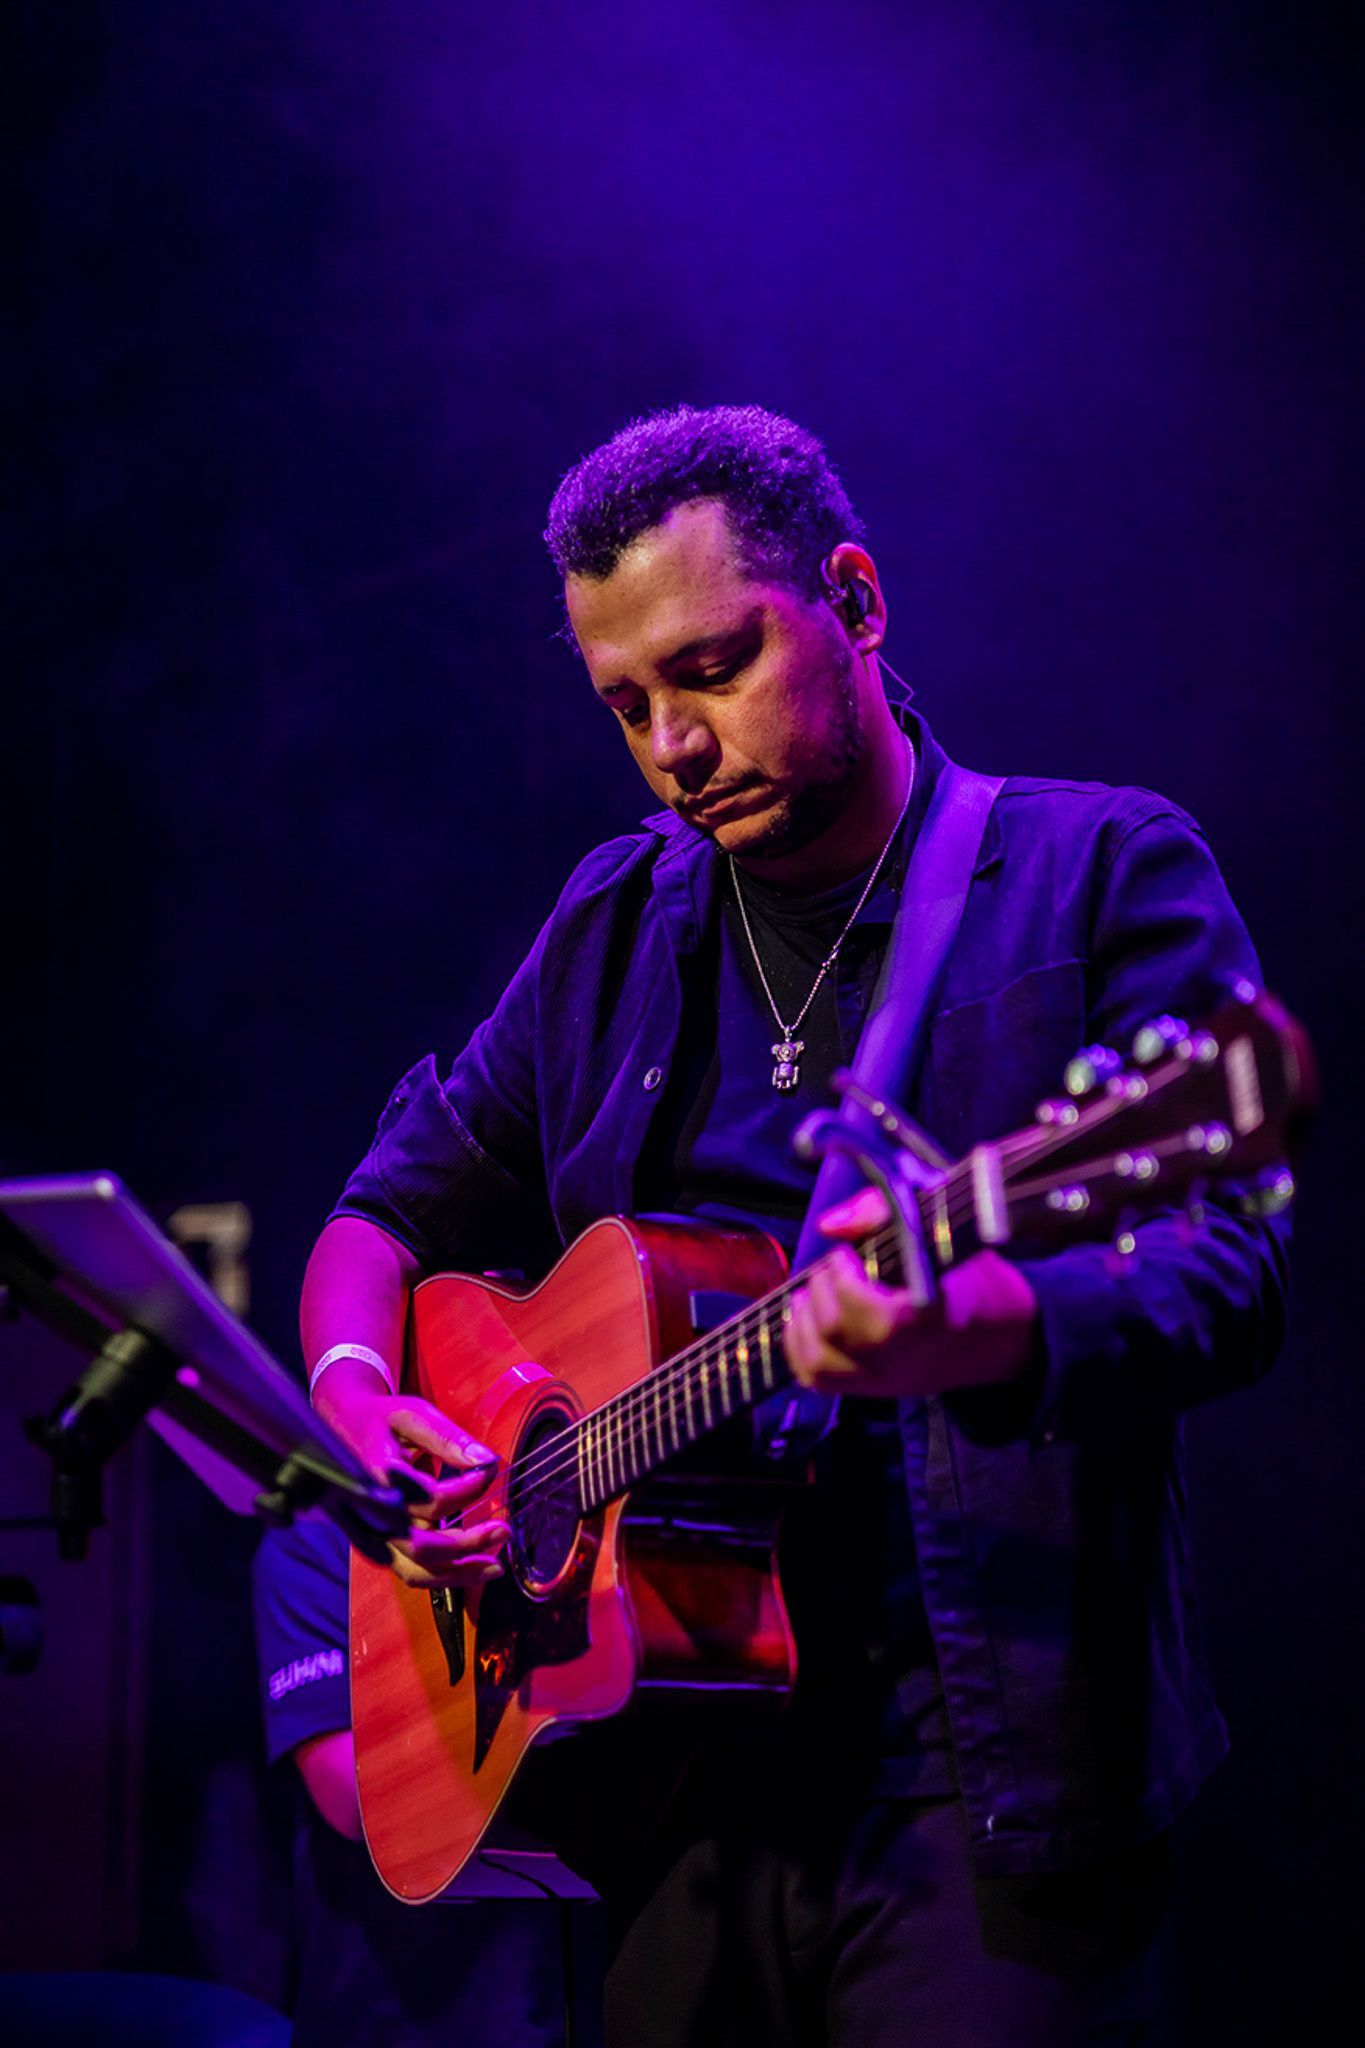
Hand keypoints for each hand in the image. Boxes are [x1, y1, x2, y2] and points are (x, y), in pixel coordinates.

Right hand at [314, 1358, 509, 1589]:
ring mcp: (368, 1533)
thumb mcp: (411, 1414)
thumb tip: (486, 1461)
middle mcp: (370, 1512)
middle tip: (503, 1530)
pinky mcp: (372, 1543)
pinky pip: (406, 1571)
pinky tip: (467, 1568)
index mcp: (377, 1476)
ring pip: (414, 1570)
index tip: (489, 1471)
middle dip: (468, 1544)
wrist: (337, 1426)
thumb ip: (447, 1438)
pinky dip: (440, 1576)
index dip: (468, 1489)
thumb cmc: (377, 1418)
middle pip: (422, 1545)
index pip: (431, 1498)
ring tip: (494, 1566)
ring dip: (458, 1573)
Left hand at [784, 1188, 1039, 1399]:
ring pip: (820, 1360)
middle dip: (821, 1287)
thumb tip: (829, 1226)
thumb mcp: (941, 1232)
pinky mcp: (877, 1391)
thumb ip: (881, 1214)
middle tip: (834, 1268)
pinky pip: (819, 1382)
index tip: (850, 1253)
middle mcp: (902, 1354)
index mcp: (926, 1314)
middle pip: (834, 1327)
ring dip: (803, 1320)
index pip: (860, 1298)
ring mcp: (888, 1379)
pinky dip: (798, 1350)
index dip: (842, 1269)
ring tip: (811, 1293)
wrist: (1005, 1339)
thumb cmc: (973, 1278)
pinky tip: (802, 1321)